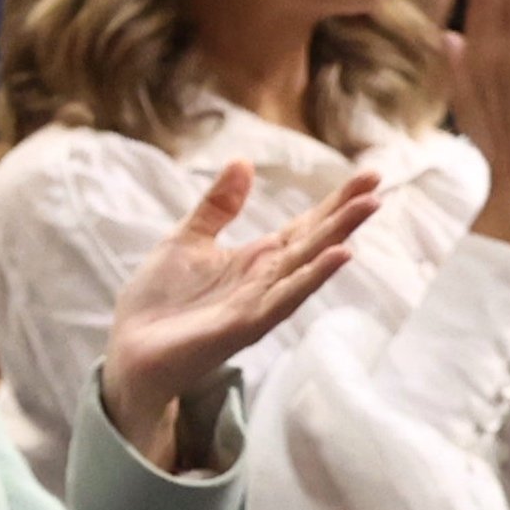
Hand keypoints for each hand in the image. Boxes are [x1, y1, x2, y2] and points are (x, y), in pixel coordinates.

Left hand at [97, 163, 376, 469]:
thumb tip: (243, 161)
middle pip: (315, 241)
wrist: (130, 349)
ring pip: (307, 266)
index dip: (335, 202)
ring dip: (339, 238)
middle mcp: (267, 280)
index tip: (369, 176)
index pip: (306, 226)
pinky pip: (284, 298)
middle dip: (346, 214)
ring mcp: (260, 303)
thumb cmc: (158, 300)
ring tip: (369, 209)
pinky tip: (339, 257)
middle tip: (379, 186)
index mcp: (256, 259)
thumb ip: (218, 206)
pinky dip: (311, 277)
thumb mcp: (188, 239)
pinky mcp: (245, 325)